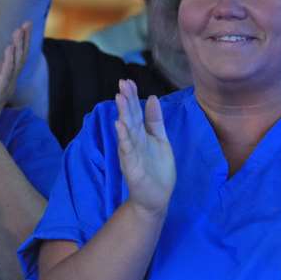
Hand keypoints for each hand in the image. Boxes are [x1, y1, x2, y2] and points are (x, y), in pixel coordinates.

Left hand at [0, 22, 29, 141]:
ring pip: (15, 64)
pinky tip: (10, 49)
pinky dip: (8, 61)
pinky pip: (5, 75)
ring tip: (18, 31)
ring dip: (18, 47)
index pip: (17, 57)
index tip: (24, 25)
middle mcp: (8, 82)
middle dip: (24, 40)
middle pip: (20, 57)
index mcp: (6, 79)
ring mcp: (4, 88)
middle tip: (27, 23)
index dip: (21, 41)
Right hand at [114, 79, 173, 214]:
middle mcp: (133, 142)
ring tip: (120, 98)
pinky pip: (127, 151)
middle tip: (122, 83)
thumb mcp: (160, 140)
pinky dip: (123, 138)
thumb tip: (152, 98)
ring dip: (123, 115)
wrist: (156, 198)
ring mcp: (131, 154)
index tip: (128, 81)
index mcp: (140, 135)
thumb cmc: (157, 169)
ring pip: (127, 131)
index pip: (135, 113)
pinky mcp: (132, 168)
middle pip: (129, 118)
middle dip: (126, 101)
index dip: (132, 97)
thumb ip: (155, 121)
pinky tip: (120, 126)